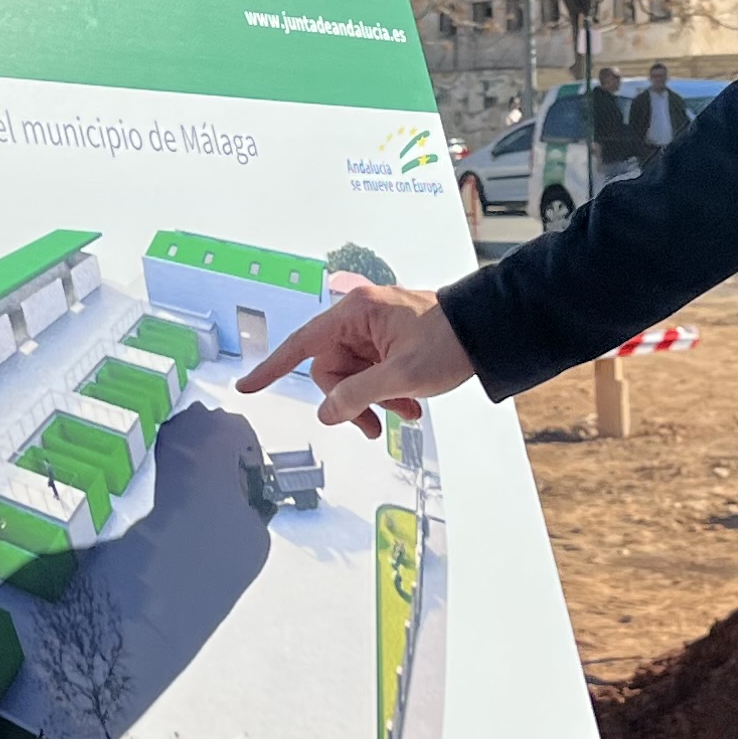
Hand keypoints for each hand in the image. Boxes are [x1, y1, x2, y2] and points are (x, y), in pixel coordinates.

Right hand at [236, 283, 474, 434]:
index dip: (272, 367)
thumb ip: (358, 394)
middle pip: (331, 369)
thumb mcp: (401, 375)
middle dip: (351, 400)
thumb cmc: (450, 342)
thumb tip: (326, 413)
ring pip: (353, 376)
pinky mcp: (390, 342)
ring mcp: (375, 331)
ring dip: (374, 400)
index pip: (302, 344)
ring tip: (406, 412)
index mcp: (356, 313)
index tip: (246, 387)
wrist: (490, 331)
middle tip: (375, 425)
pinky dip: (387, 393)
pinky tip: (411, 406)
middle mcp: (360, 318)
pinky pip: (373, 374)